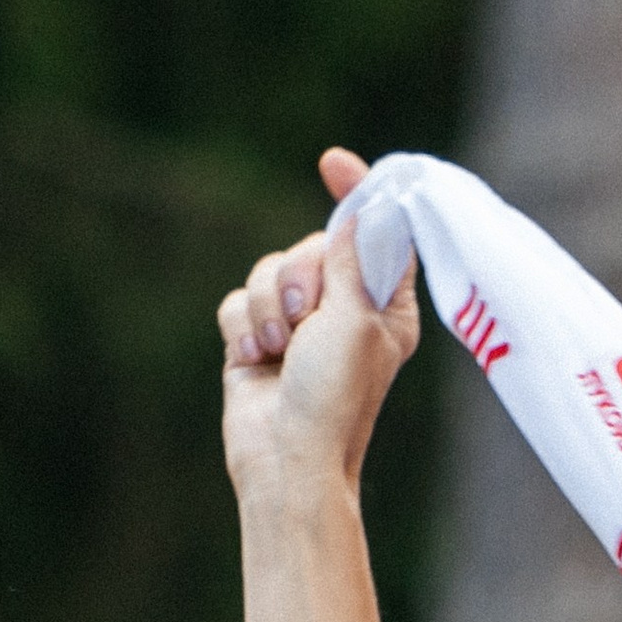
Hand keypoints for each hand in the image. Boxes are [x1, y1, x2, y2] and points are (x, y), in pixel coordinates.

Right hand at [217, 145, 418, 505]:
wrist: (286, 458)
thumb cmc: (333, 399)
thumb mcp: (355, 319)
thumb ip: (351, 259)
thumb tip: (359, 210)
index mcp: (385, 307)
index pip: (375, 235)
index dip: (357, 196)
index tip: (332, 163)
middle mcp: (343, 311)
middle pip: (309, 246)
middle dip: (298, 277)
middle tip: (305, 320)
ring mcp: (298, 325)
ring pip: (268, 270)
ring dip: (268, 307)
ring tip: (279, 350)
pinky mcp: (258, 338)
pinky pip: (237, 300)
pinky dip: (241, 327)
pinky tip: (254, 361)